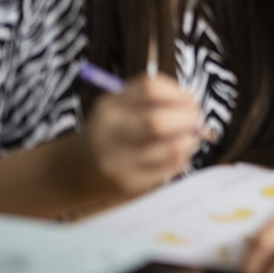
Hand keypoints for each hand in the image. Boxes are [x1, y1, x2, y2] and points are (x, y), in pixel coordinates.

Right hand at [83, 74, 202, 196]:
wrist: (76, 170)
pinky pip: (169, 168)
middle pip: (158, 122)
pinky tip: (178, 154)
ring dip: (190, 140)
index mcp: (110, 107)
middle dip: (188, 118)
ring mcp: (119, 161)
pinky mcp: (130, 184)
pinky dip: (183, 158)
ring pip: (171, 148)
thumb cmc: (110, 131)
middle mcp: (110, 133)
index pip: (150, 88)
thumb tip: (192, 103)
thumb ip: (154, 99)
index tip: (189, 99)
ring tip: (190, 138)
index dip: (178, 92)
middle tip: (197, 119)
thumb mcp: (120, 106)